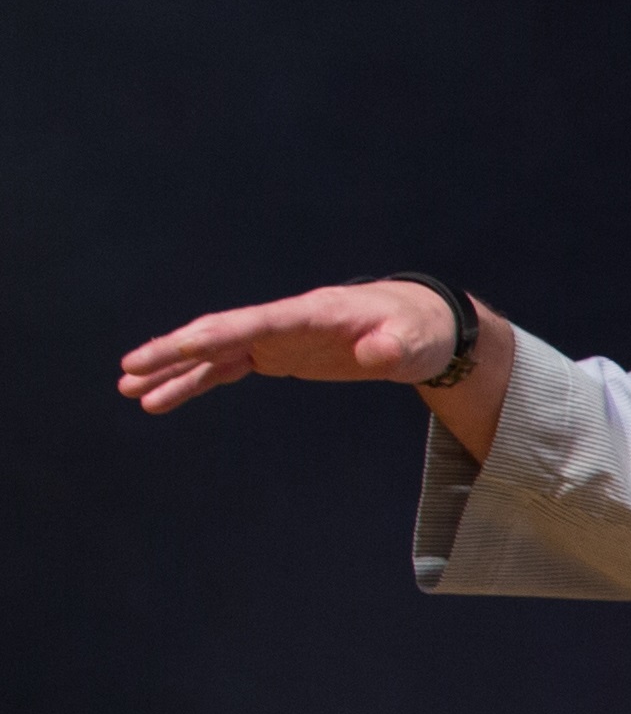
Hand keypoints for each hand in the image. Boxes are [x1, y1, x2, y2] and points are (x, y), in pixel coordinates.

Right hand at [115, 280, 461, 415]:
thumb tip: (376, 354)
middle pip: (217, 334)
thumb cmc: (417, 331)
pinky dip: (194, 382)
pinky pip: (225, 369)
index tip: (176, 347)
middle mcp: (282, 323)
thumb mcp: (414, 341)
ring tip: (129, 389)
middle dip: (172, 352)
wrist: (418, 326)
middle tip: (129, 370)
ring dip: (172, 371)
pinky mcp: (276, 355)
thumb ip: (394, 346)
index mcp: (309, 314)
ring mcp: (275, 339)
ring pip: (212, 354)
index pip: (252, 324)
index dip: (214, 335)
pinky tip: (162, 398)